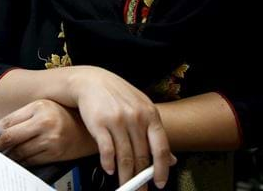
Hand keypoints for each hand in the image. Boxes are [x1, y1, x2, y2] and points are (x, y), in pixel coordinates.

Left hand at [0, 99, 97, 165]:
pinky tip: (18, 160)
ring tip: (2, 156)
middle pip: (10, 138)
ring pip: (20, 152)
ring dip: (9, 156)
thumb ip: (21, 117)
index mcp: (39, 106)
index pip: (8, 122)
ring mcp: (51, 139)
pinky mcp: (55, 153)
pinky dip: (22, 161)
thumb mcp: (42, 108)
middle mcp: (45, 122)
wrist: (89, 128)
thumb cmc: (63, 116)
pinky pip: (31, 160)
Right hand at [69, 66, 175, 188]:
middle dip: (141, 178)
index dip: (161, 169)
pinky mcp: (99, 123)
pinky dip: (108, 163)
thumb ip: (154, 133)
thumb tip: (171, 159)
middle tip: (139, 189)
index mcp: (150, 114)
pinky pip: (106, 150)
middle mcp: (135, 117)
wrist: (91, 81)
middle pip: (141, 156)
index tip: (159, 183)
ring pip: (124, 157)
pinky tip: (109, 169)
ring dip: (125, 175)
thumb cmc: (117, 96)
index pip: (160, 148)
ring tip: (125, 185)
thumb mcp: (141, 108)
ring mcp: (117, 120)